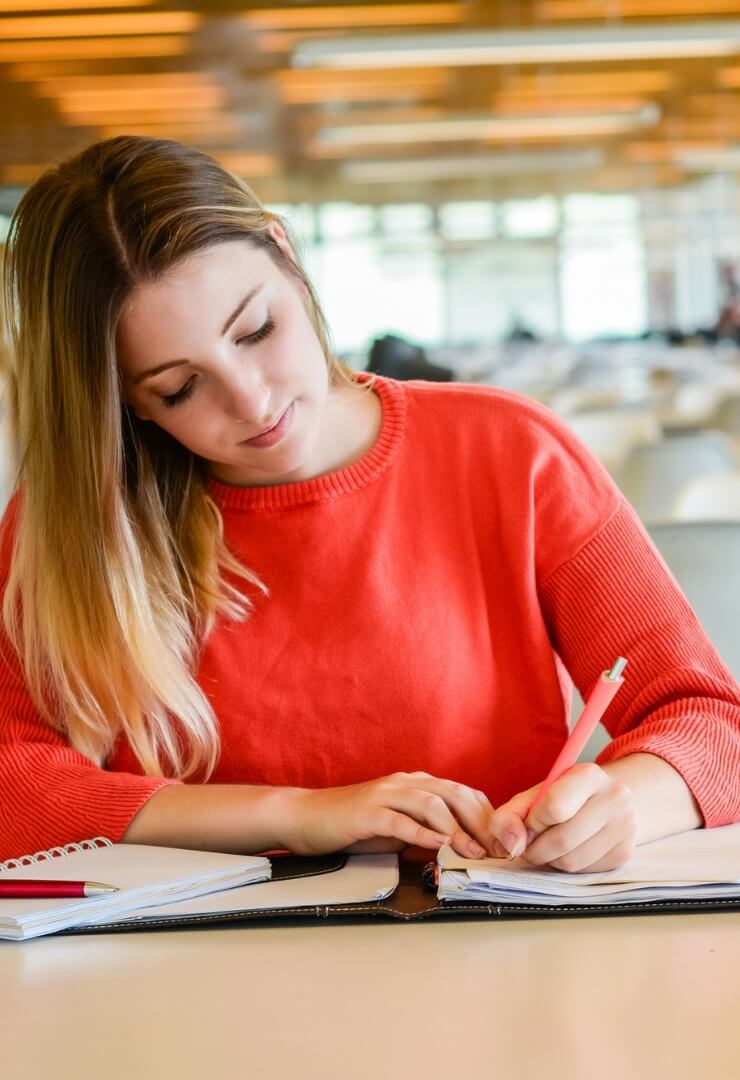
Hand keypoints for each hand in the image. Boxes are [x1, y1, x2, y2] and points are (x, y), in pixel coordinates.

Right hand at [282, 772, 498, 858]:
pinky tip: (437, 845)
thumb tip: (460, 846)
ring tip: (473, 852)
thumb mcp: (396, 826)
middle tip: (497, 850)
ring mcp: (385, 794)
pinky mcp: (366, 812)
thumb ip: (424, 829)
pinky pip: (399, 820)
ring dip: (456, 829)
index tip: (503, 842)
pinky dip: (421, 832)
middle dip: (481, 821)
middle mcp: (404, 783)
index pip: (462, 793)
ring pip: (431, 803)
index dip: (487, 816)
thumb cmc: (352, 824)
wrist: (305, 815)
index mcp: (415, 784)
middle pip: (454, 794)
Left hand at [489, 763, 637, 872]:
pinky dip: (567, 866)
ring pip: (572, 861)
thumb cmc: (564, 796)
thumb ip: (510, 816)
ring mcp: (624, 826)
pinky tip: (567, 851)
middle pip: (561, 840)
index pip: (554, 807)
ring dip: (550, 861)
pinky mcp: (625, 852)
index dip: (533, 822)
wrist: (606, 800)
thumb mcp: (534, 795)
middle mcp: (614, 797)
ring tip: (548, 846)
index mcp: (588, 774)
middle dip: (536, 850)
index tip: (529, 823)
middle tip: (529, 845)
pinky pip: (584, 871)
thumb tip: (510, 846)